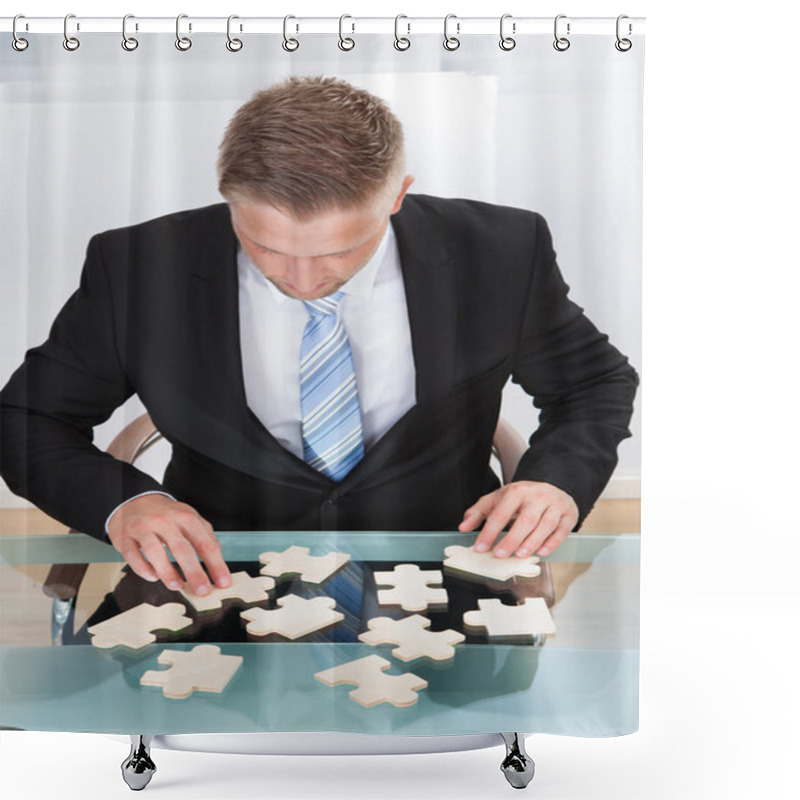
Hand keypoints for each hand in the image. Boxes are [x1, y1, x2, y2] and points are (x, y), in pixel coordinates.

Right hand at [107, 494, 231, 595]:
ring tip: (177, 586)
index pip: (205, 543)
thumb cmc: (167, 516)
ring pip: (155, 552)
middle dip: (194, 573)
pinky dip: (143, 569)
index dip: (216, 564)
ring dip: (167, 572)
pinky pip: (132, 555)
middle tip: (202, 590)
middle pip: (182, 549)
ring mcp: (144, 528)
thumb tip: (218, 565)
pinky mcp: (126, 536)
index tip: (223, 582)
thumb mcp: (190, 519)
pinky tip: (153, 577)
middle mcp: (166, 521)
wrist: (135, 501)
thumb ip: (205, 538)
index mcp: (186, 518)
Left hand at [458, 480, 578, 557]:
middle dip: (511, 539)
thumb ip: (479, 512)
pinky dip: (552, 543)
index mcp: (517, 491)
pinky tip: (541, 552)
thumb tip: (463, 527)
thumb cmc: (523, 497)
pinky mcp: (567, 515)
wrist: (552, 487)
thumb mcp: (498, 498)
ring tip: (519, 554)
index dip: (489, 531)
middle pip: (525, 520)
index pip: (501, 513)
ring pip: (544, 525)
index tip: (480, 547)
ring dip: (531, 542)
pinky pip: (561, 531)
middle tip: (499, 554)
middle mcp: (537, 496)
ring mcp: (554, 505)